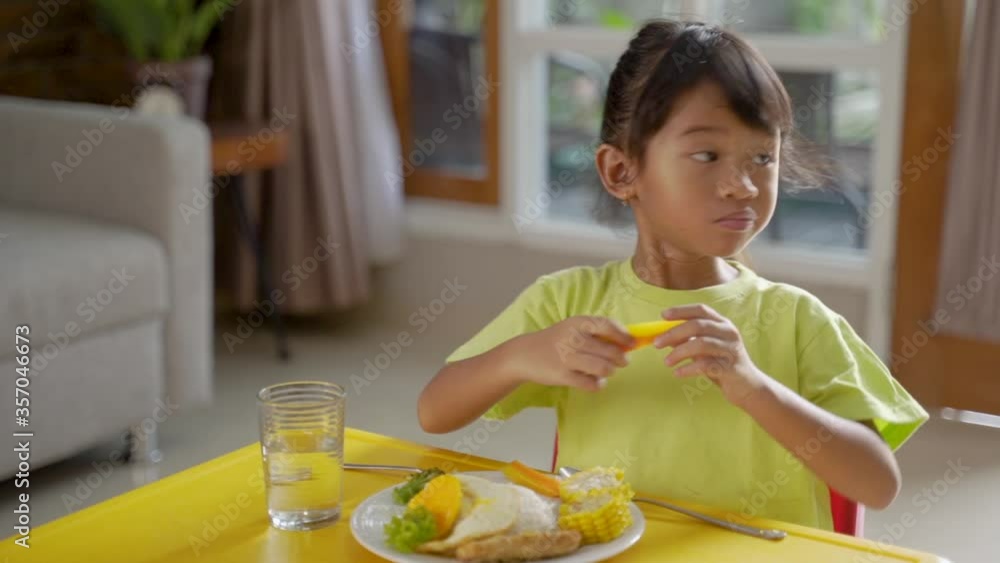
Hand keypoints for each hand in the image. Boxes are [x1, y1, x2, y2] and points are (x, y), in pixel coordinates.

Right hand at [504, 316, 634, 391]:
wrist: (525, 354)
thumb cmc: (557, 340)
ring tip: (608, 370)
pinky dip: (598, 384)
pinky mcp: (562, 376)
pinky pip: (590, 384)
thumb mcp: (574, 328)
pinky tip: (596, 381)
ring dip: (610, 371)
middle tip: (621, 361)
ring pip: (603, 368)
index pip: (608, 326)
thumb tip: (628, 340)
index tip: (633, 344)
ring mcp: (567, 358)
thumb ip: (597, 332)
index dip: (624, 336)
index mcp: (578, 322)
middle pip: (610, 351)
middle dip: (621, 358)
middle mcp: (573, 338)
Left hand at [653, 304, 767, 405]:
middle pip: (698, 325)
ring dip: (679, 352)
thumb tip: (663, 337)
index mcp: (722, 324)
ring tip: (666, 362)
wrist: (748, 387)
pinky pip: (705, 365)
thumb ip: (688, 341)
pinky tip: (678, 373)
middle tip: (656, 343)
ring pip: (701, 344)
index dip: (681, 310)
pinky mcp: (731, 367)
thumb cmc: (722, 365)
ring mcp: (731, 349)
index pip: (701, 310)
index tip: (663, 315)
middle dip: (673, 333)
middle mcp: (729, 333)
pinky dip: (688, 368)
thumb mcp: (704, 350)